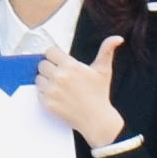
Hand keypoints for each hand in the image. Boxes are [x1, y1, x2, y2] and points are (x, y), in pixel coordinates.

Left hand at [31, 38, 127, 152]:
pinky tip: (57, 96)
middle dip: (50, 68)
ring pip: (38, 78)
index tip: (61, 62)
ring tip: (60, 87)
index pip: (50, 51)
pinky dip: (45, 94)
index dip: (55, 56)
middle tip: (61, 76)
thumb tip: (118, 38)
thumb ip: (107, 50)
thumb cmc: (100, 94)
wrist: (96, 119)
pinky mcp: (47, 103)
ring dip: (46, 81)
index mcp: (70, 66)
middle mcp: (59, 77)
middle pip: (42, 64)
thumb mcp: (104, 70)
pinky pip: (38, 92)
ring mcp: (51, 90)